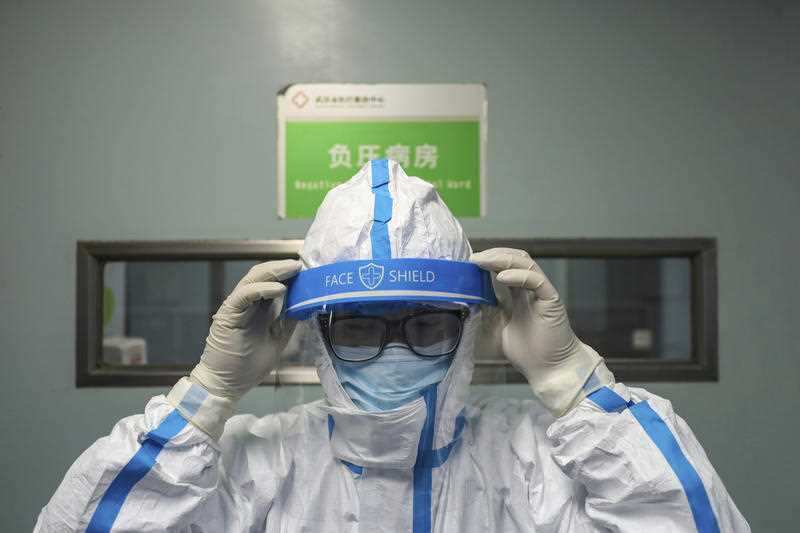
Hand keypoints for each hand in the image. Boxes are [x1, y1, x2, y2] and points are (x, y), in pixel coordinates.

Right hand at [189, 259, 301, 400]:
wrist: (226, 386)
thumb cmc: (247, 367)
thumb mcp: (277, 340)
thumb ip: (288, 321)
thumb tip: (306, 305)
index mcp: (256, 309)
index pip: (271, 283)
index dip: (287, 274)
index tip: (306, 271)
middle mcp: (245, 305)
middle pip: (261, 276)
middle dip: (282, 268)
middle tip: (300, 264)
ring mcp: (235, 308)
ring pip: (252, 280)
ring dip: (274, 272)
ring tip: (293, 269)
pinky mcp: (227, 315)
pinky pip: (244, 295)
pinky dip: (262, 289)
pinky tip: (280, 289)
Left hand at [470, 248, 609, 415]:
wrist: (550, 371)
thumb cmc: (528, 353)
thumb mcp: (498, 328)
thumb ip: (487, 312)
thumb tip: (467, 298)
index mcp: (520, 295)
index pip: (506, 267)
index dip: (489, 260)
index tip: (469, 261)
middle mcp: (531, 290)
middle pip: (516, 259)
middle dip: (494, 254)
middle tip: (474, 257)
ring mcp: (542, 294)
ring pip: (526, 264)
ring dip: (503, 259)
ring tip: (483, 261)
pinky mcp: (551, 301)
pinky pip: (537, 281)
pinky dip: (519, 275)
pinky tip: (502, 277)